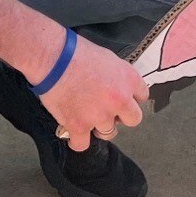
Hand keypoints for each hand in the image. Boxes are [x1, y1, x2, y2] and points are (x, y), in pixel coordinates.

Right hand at [39, 35, 147, 152]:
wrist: (53, 58)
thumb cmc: (77, 51)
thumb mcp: (108, 58)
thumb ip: (118, 76)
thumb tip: (117, 86)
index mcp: (129, 79)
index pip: (142, 96)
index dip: (130, 96)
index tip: (121, 96)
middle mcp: (119, 100)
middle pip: (133, 119)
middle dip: (121, 116)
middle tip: (106, 108)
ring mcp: (100, 116)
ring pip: (108, 133)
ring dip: (99, 127)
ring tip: (86, 116)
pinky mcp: (79, 126)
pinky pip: (82, 145)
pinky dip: (78, 140)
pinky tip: (74, 133)